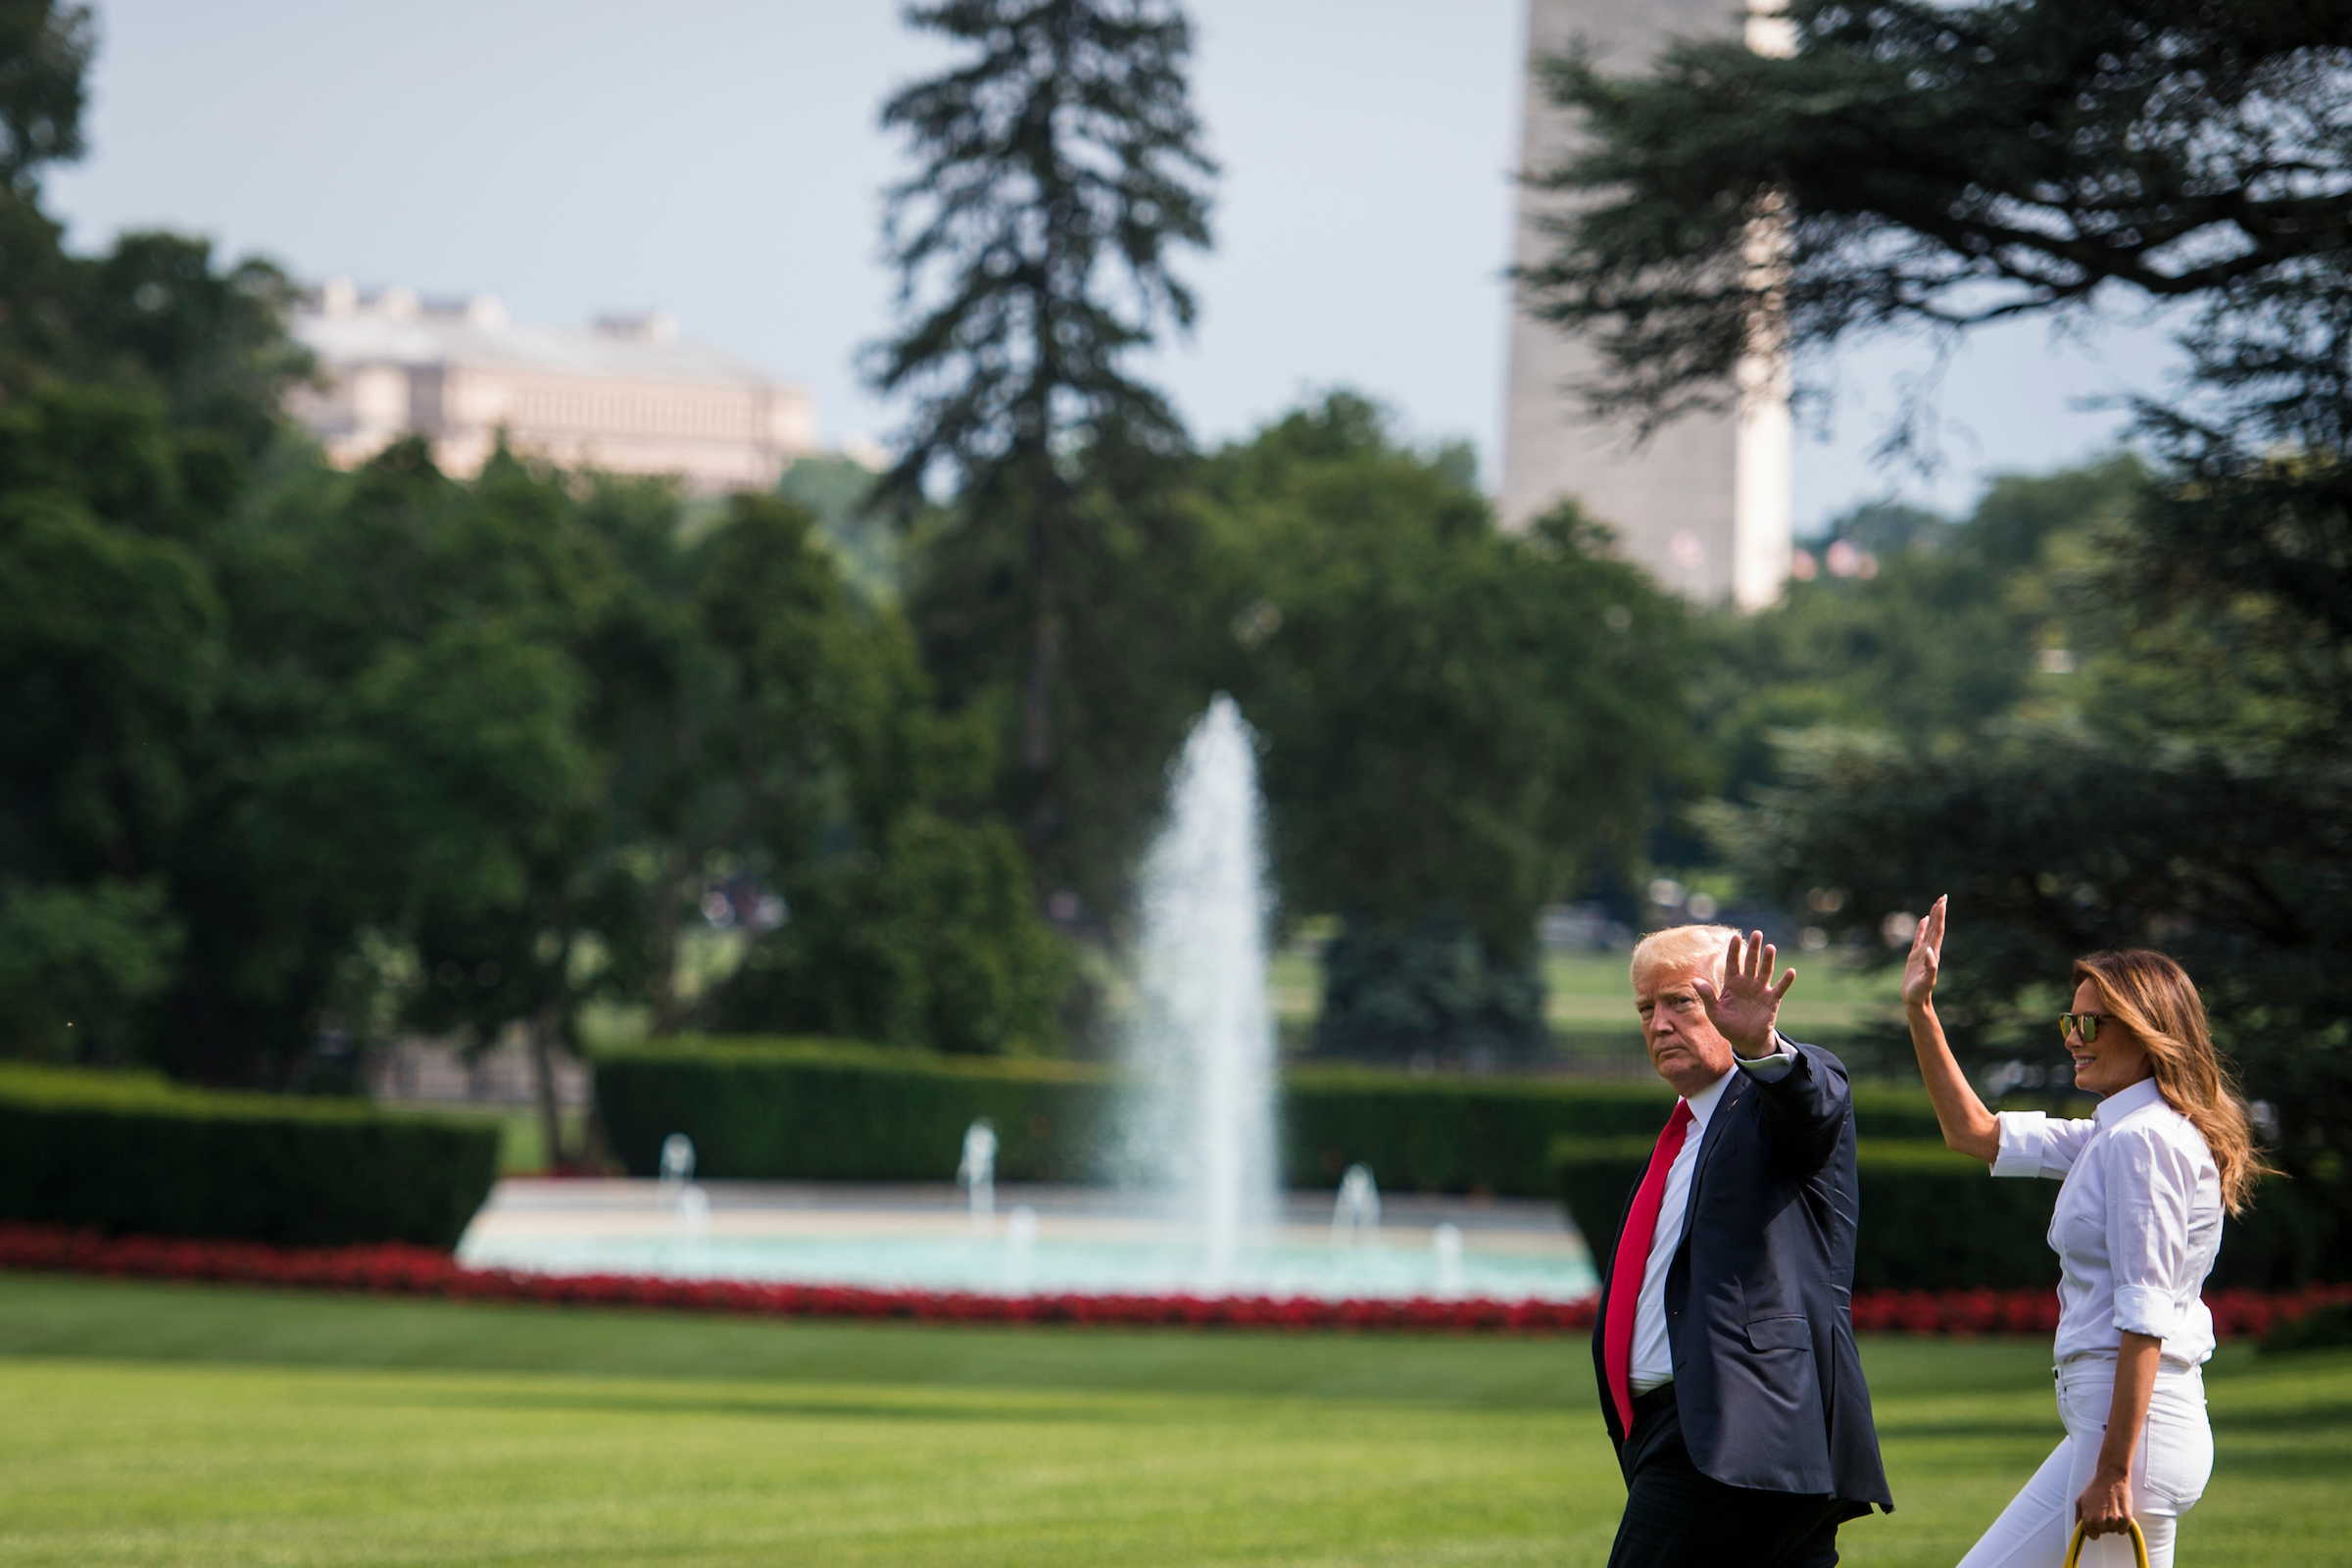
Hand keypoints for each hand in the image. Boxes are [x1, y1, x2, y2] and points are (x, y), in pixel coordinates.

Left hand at [1694, 930, 1793, 1056]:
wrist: (1745, 1040)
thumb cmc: (1728, 1025)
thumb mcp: (1714, 1012)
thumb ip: (1707, 996)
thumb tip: (1695, 981)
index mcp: (1732, 983)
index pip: (1732, 962)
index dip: (1733, 950)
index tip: (1734, 936)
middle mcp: (1747, 983)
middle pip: (1750, 962)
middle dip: (1753, 948)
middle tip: (1757, 933)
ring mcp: (1760, 990)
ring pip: (1765, 971)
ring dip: (1768, 960)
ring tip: (1770, 947)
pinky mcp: (1772, 1000)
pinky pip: (1779, 988)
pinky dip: (1786, 981)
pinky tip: (1791, 972)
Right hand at [1901, 896, 1946, 1013]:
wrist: (1916, 1002)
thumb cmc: (1920, 993)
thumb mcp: (1926, 981)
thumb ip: (1930, 967)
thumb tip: (1929, 950)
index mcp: (1933, 954)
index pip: (1938, 931)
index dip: (1940, 916)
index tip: (1942, 902)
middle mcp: (1930, 950)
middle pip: (1936, 927)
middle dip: (1939, 912)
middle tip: (1943, 897)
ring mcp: (1923, 952)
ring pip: (1929, 930)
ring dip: (1934, 917)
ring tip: (1936, 903)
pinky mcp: (1915, 956)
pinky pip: (1919, 937)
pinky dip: (1922, 927)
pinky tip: (1924, 919)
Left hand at [2075, 1465, 2133, 1538]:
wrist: (2111, 1477)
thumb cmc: (2094, 1487)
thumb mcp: (2080, 1500)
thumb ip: (2078, 1517)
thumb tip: (2079, 1529)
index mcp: (2088, 1520)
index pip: (2092, 1536)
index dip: (2094, 1528)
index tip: (2096, 1520)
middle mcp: (2101, 1523)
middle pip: (2103, 1532)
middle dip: (2103, 1524)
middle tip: (2103, 1509)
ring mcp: (2114, 1521)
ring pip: (2113, 1530)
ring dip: (2113, 1523)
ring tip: (2111, 1507)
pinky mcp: (2126, 1519)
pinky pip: (2123, 1530)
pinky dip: (2122, 1524)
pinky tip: (2119, 1511)